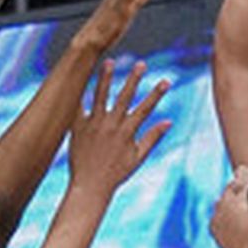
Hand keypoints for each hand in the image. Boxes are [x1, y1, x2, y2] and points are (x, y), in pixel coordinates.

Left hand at [67, 59, 170, 207]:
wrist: (90, 186)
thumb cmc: (115, 173)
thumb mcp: (138, 157)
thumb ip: (153, 138)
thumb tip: (169, 121)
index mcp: (127, 133)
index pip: (145, 109)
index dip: (157, 94)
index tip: (167, 80)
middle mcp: (111, 126)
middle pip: (124, 98)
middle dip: (134, 80)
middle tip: (141, 64)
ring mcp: (93, 125)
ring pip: (100, 96)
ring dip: (105, 78)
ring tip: (108, 61)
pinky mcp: (78, 127)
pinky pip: (78, 106)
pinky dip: (79, 92)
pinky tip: (79, 78)